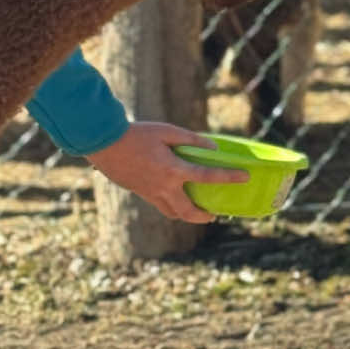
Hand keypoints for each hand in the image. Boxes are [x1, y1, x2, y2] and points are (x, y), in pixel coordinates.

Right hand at [88, 122, 248, 223]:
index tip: (244, 177)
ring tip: (197, 212)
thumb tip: (212, 147)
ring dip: (187, 216)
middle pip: (188, 212)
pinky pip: (160, 206)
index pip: (207, 176)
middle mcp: (163, 187)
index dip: (229, 177)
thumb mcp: (167, 131)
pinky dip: (172, 207)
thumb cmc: (137, 134)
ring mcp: (150, 193)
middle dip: (203, 216)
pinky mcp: (140, 192)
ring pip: (172, 213)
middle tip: (214, 214)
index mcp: (173, 170)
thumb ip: (191, 139)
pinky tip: (176, 198)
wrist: (104, 144)